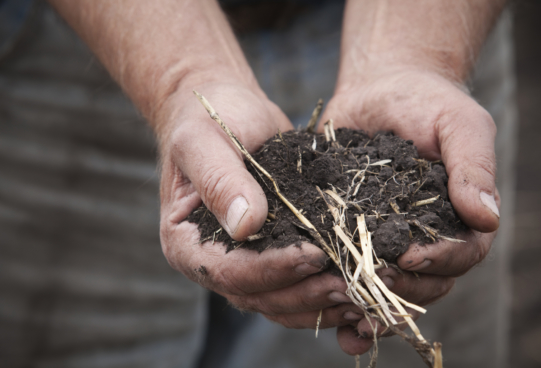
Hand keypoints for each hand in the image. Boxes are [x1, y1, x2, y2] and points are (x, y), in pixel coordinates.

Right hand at [158, 81, 365, 329]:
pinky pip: (296, 285)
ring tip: (361, 291)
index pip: (229, 271)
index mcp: (186, 242)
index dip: (273, 269)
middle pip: (259, 296)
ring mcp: (244, 262)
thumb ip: (219, 180)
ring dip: (321, 301)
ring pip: (281, 301)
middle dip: (306, 293)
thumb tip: (245, 225)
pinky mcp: (272, 253)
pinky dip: (323, 290)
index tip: (314, 255)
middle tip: (351, 284)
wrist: (227, 109)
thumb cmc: (208, 118)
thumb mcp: (204, 140)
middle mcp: (213, 261)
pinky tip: (356, 284)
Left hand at [320, 68, 499, 354]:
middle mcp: (424, 235)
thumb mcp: (458, 123)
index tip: (409, 258)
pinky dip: (343, 296)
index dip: (440, 261)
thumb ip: (472, 165)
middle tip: (373, 285)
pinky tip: (327, 311)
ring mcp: (386, 237)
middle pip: (425, 281)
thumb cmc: (425, 102)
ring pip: (388, 286)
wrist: (378, 90)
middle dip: (401, 289)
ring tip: (348, 313)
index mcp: (457, 216)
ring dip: (372, 305)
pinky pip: (350, 270)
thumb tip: (485, 217)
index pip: (462, 254)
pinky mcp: (350, 232)